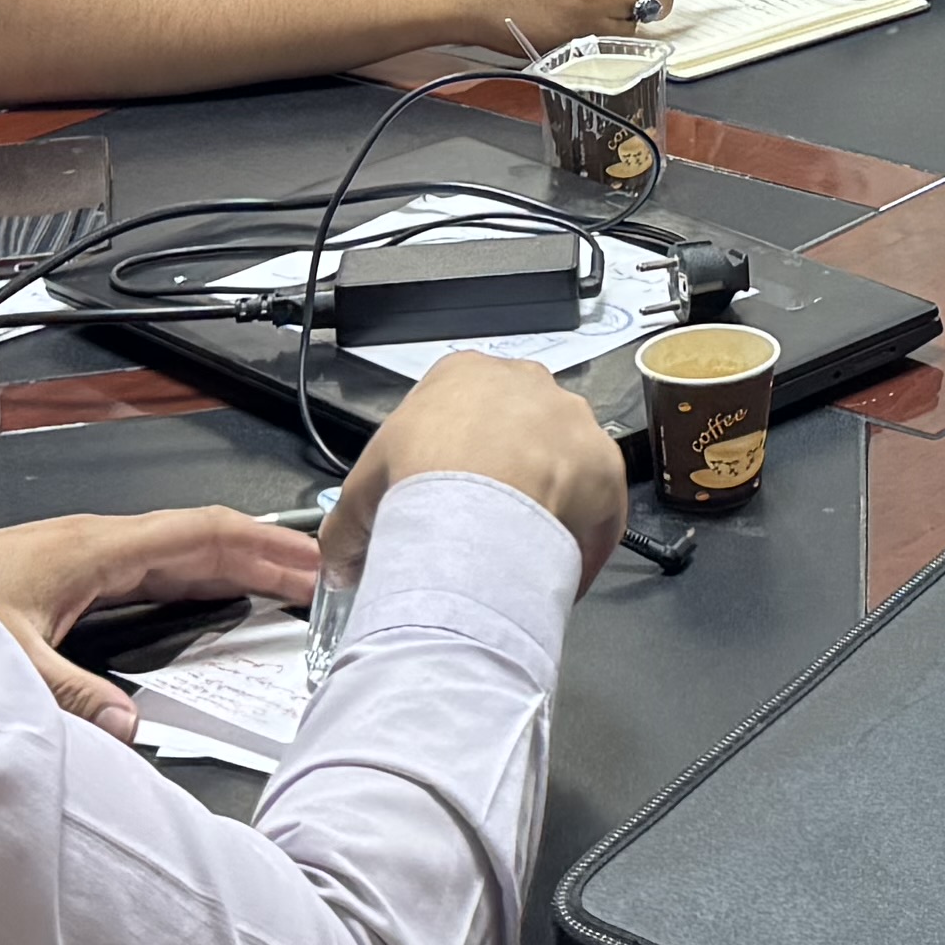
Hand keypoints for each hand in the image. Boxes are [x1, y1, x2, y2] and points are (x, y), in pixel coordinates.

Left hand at [0, 504, 318, 743]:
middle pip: (195, 541)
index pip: (198, 534)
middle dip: (261, 556)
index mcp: (91, 550)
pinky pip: (143, 572)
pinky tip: (198, 603)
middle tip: (316, 578)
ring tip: (275, 588)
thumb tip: (132, 731)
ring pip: (170, 555)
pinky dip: (186, 583)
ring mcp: (74, 558)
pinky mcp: (58, 577)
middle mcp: (89, 546)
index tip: (310, 559)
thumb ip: (71, 700)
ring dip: (226, 569)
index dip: (261, 546)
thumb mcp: (4, 665)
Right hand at [327, 349, 625, 587]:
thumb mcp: (360, 497)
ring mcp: (571, 419)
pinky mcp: (606, 463)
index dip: (450, 457)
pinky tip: (551, 568)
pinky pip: (597, 503)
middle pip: (516, 428)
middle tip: (481, 522)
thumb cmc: (422, 482)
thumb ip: (346, 531)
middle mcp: (525, 385)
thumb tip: (338, 567)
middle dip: (502, 473)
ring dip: (544, 499)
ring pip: (560, 460)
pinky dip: (579, 536)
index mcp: (464, 375)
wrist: (479, 507)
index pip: (460, 409)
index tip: (443, 495)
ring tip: (514, 548)